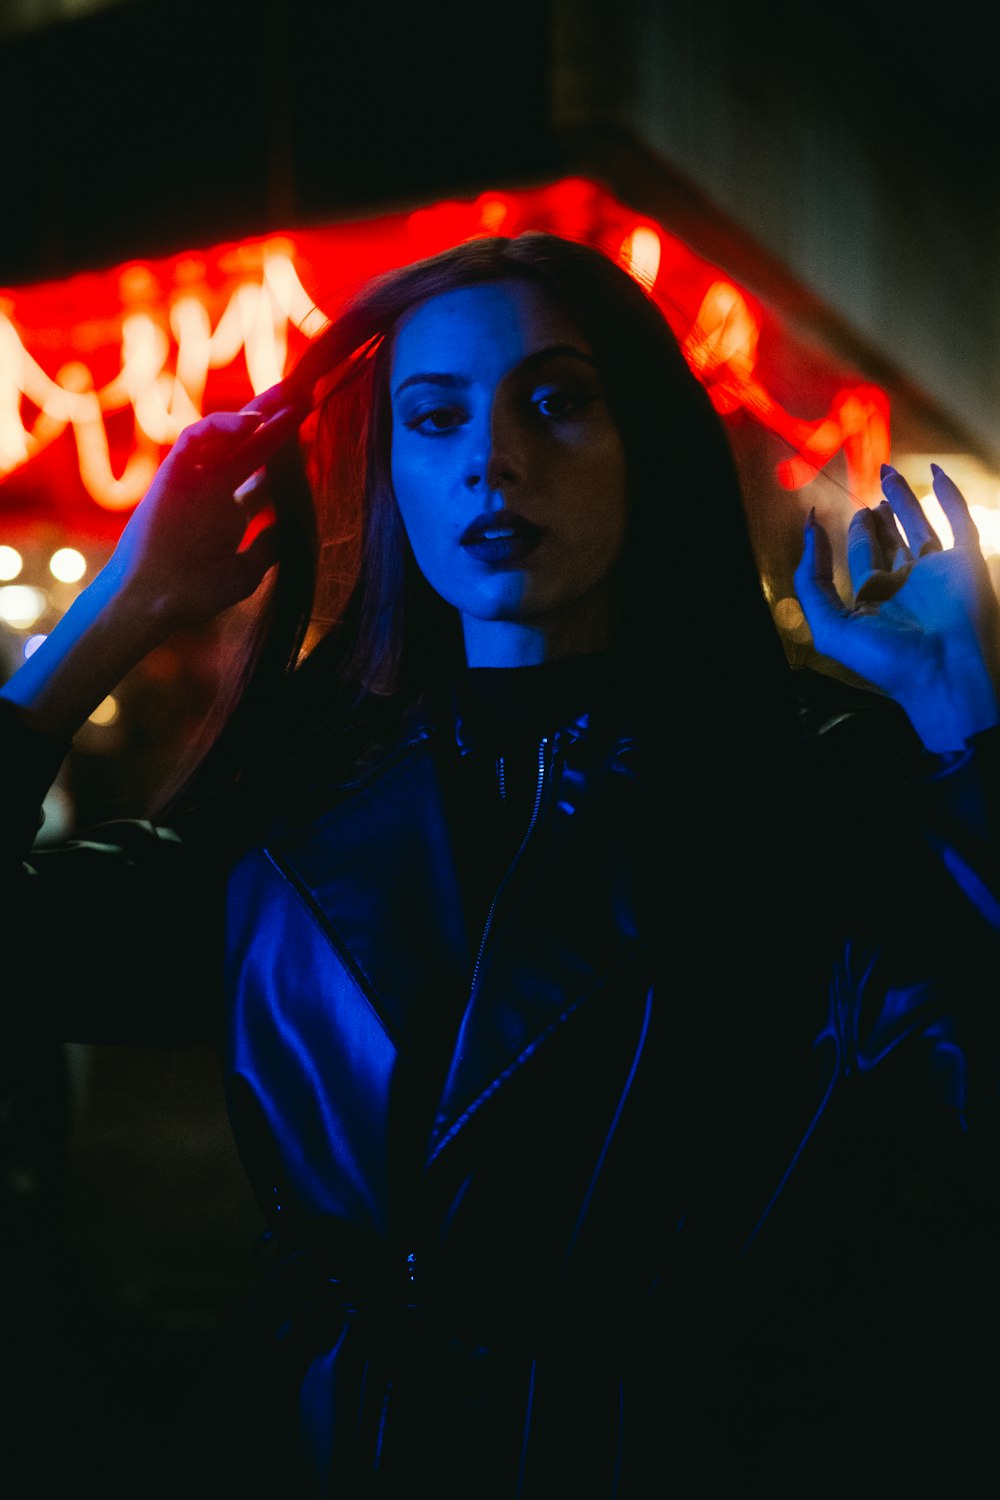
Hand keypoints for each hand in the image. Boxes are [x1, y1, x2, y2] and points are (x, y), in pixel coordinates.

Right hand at [103, 381, 307, 630]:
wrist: (155, 600)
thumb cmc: (195, 593)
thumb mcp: (247, 571)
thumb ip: (268, 548)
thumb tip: (292, 529)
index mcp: (230, 512)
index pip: (265, 475)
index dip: (288, 456)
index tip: (314, 438)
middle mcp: (213, 490)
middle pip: (250, 445)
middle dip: (277, 420)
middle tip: (307, 395)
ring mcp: (193, 479)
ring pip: (226, 434)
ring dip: (257, 413)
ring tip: (291, 396)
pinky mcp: (172, 472)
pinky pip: (194, 437)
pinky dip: (222, 425)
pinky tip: (254, 421)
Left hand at [794, 463, 999, 751]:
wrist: (943, 674)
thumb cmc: (886, 659)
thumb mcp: (831, 626)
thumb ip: (811, 581)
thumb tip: (809, 528)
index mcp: (876, 598)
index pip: (861, 556)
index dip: (848, 534)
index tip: (830, 512)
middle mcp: (906, 583)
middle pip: (889, 540)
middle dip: (876, 518)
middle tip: (867, 500)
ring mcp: (938, 571)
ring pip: (919, 524)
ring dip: (904, 499)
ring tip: (887, 473)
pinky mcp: (967, 562)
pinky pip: (960, 521)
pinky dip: (950, 496)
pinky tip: (935, 472)